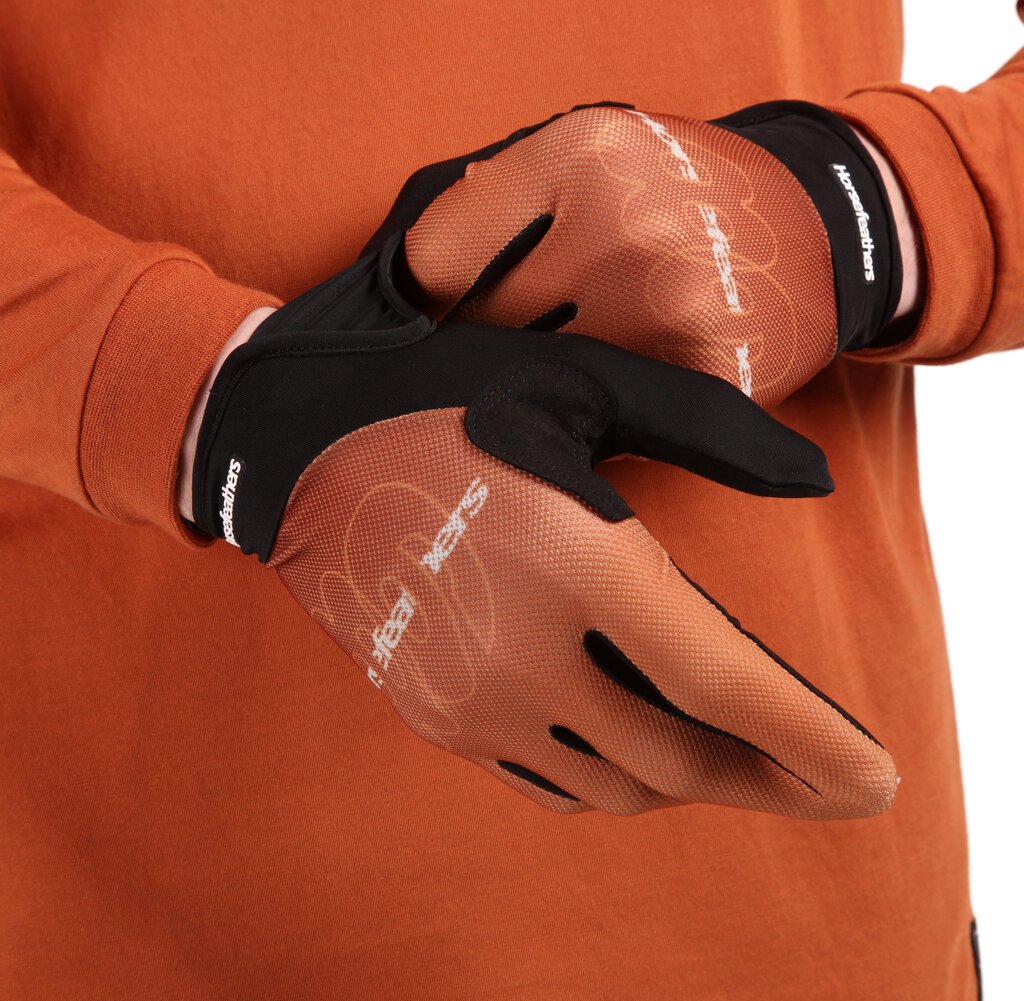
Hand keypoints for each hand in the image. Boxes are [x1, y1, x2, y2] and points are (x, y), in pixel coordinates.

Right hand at [184, 238, 897, 818]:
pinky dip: (612, 771)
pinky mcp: (436, 715)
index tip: (872, 780)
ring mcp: (471, 698)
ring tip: (725, 746)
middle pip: (678, 755)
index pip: (721, 684)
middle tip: (819, 774)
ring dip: (687, 772)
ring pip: (616, 781)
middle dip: (766, 775)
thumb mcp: (580, 387)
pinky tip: (633, 735)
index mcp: (574, 563)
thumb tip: (813, 479)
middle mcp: (524, 652)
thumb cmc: (440, 399)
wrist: (290, 449)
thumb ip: (709, 431)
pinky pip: (549, 776)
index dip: (809, 741)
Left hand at [369, 101, 916, 406]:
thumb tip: (406, 278)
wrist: (819, 225)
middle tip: (495, 345)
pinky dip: (585, 419)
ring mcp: (671, 309)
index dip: (419, 301)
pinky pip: (601, 423)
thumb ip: (498, 198)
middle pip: (482, 328)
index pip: (436, 257)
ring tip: (553, 363)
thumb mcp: (592, 154)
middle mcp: (625, 228)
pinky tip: (602, 396)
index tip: (428, 319)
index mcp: (582, 155)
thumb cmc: (680, 193)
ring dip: (527, 383)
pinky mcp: (707, 377)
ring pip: (535, 381)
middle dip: (476, 344)